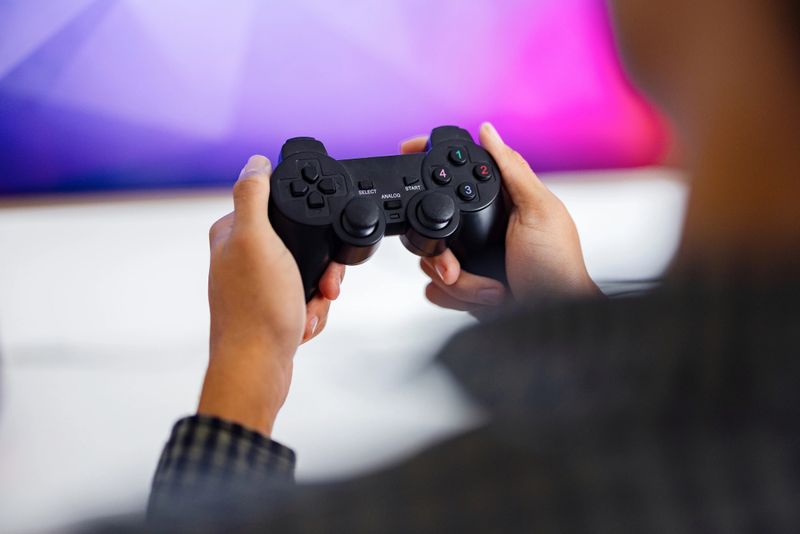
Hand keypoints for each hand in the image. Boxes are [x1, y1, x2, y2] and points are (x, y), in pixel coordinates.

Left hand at [197, 155, 344, 435]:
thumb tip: (256, 161)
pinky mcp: (269, 307)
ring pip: (308, 273)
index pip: (283, 210)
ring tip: (306, 311)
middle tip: (319, 287)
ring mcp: (256, 283)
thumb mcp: (257, 240)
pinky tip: (301, 323)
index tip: (316, 253)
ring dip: (317, 294)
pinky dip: (311, 312)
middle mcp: (241, 255)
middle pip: (302, 244)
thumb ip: (254, 196)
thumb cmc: (257, 310)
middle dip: (318, 270)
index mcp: (232, 232)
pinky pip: (305, 299)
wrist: (257, 368)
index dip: (308, 230)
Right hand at [407, 123, 599, 314]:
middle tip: (460, 267)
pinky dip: (455, 297)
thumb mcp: (539, 209)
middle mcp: (481, 228)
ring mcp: (470, 258)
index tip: (408, 157)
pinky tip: (484, 298)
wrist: (550, 319)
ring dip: (460, 280)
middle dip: (445, 252)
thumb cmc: (557, 267)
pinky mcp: (463, 286)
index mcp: (500, 201)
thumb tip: (488, 130)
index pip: (457, 177)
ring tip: (491, 288)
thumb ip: (512, 169)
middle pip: (434, 222)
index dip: (429, 168)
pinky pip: (435, 287)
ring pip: (431, 258)